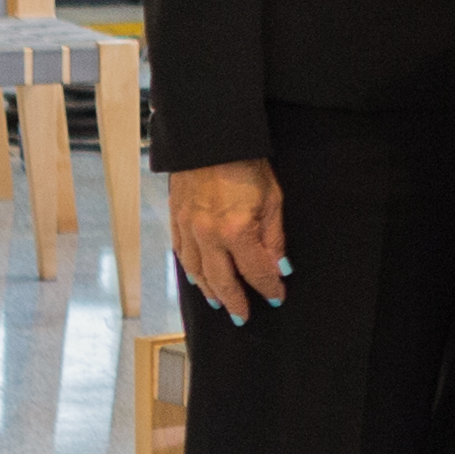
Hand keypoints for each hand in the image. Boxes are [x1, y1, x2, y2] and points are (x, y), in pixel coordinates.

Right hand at [167, 162, 288, 324]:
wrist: (209, 138)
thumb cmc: (246, 164)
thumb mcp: (273, 199)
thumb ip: (274, 237)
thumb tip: (279, 267)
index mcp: (236, 231)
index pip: (256, 272)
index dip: (268, 287)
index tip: (277, 297)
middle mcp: (208, 236)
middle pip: (223, 281)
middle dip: (236, 301)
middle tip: (244, 316)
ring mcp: (188, 229)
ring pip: (197, 272)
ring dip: (210, 291)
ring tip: (221, 303)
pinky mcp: (175, 220)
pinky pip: (182, 254)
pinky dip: (191, 271)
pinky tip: (198, 278)